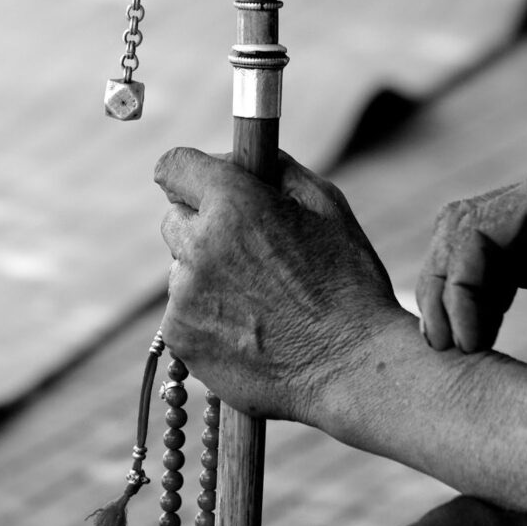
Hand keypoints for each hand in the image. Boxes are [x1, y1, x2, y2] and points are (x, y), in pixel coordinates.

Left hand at [156, 147, 399, 422]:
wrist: (352, 366)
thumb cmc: (347, 280)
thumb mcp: (327, 205)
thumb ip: (276, 169)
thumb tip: (242, 159)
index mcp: (234, 204)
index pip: (174, 166)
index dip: (190, 173)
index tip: (202, 185)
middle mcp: (200, 245)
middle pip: (175, 218)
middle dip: (204, 225)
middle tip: (248, 248)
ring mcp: (185, 295)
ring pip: (181, 268)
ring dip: (206, 273)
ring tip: (259, 297)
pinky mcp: (181, 337)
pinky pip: (182, 311)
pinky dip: (207, 315)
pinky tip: (250, 326)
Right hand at [416, 151, 526, 352]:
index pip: (479, 227)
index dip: (459, 283)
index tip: (467, 339)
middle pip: (462, 227)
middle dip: (442, 283)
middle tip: (445, 345)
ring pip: (473, 239)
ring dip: (455, 286)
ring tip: (457, 341)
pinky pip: (502, 254)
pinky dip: (481, 288)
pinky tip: (484, 322)